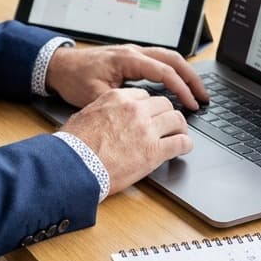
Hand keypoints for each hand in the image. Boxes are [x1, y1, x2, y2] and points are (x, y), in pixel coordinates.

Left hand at [45, 43, 207, 109]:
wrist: (59, 65)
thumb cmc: (74, 78)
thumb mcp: (94, 95)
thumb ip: (119, 105)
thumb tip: (141, 120)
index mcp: (128, 59)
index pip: (164, 71)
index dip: (181, 89)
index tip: (192, 104)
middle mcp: (133, 52)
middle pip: (173, 59)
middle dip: (191, 78)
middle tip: (204, 97)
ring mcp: (133, 53)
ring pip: (167, 57)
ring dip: (184, 73)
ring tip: (197, 92)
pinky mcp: (130, 58)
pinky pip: (158, 60)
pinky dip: (172, 71)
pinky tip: (177, 86)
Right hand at [59, 87, 192, 194]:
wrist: (75, 165)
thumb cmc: (75, 144)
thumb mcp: (86, 115)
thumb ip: (103, 110)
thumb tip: (105, 116)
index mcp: (118, 98)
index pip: (144, 95)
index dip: (149, 106)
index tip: (151, 114)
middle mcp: (135, 110)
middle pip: (164, 104)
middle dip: (167, 114)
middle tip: (168, 123)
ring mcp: (147, 130)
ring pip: (177, 120)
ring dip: (179, 127)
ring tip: (179, 135)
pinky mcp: (155, 151)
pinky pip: (181, 142)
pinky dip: (185, 145)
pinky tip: (184, 148)